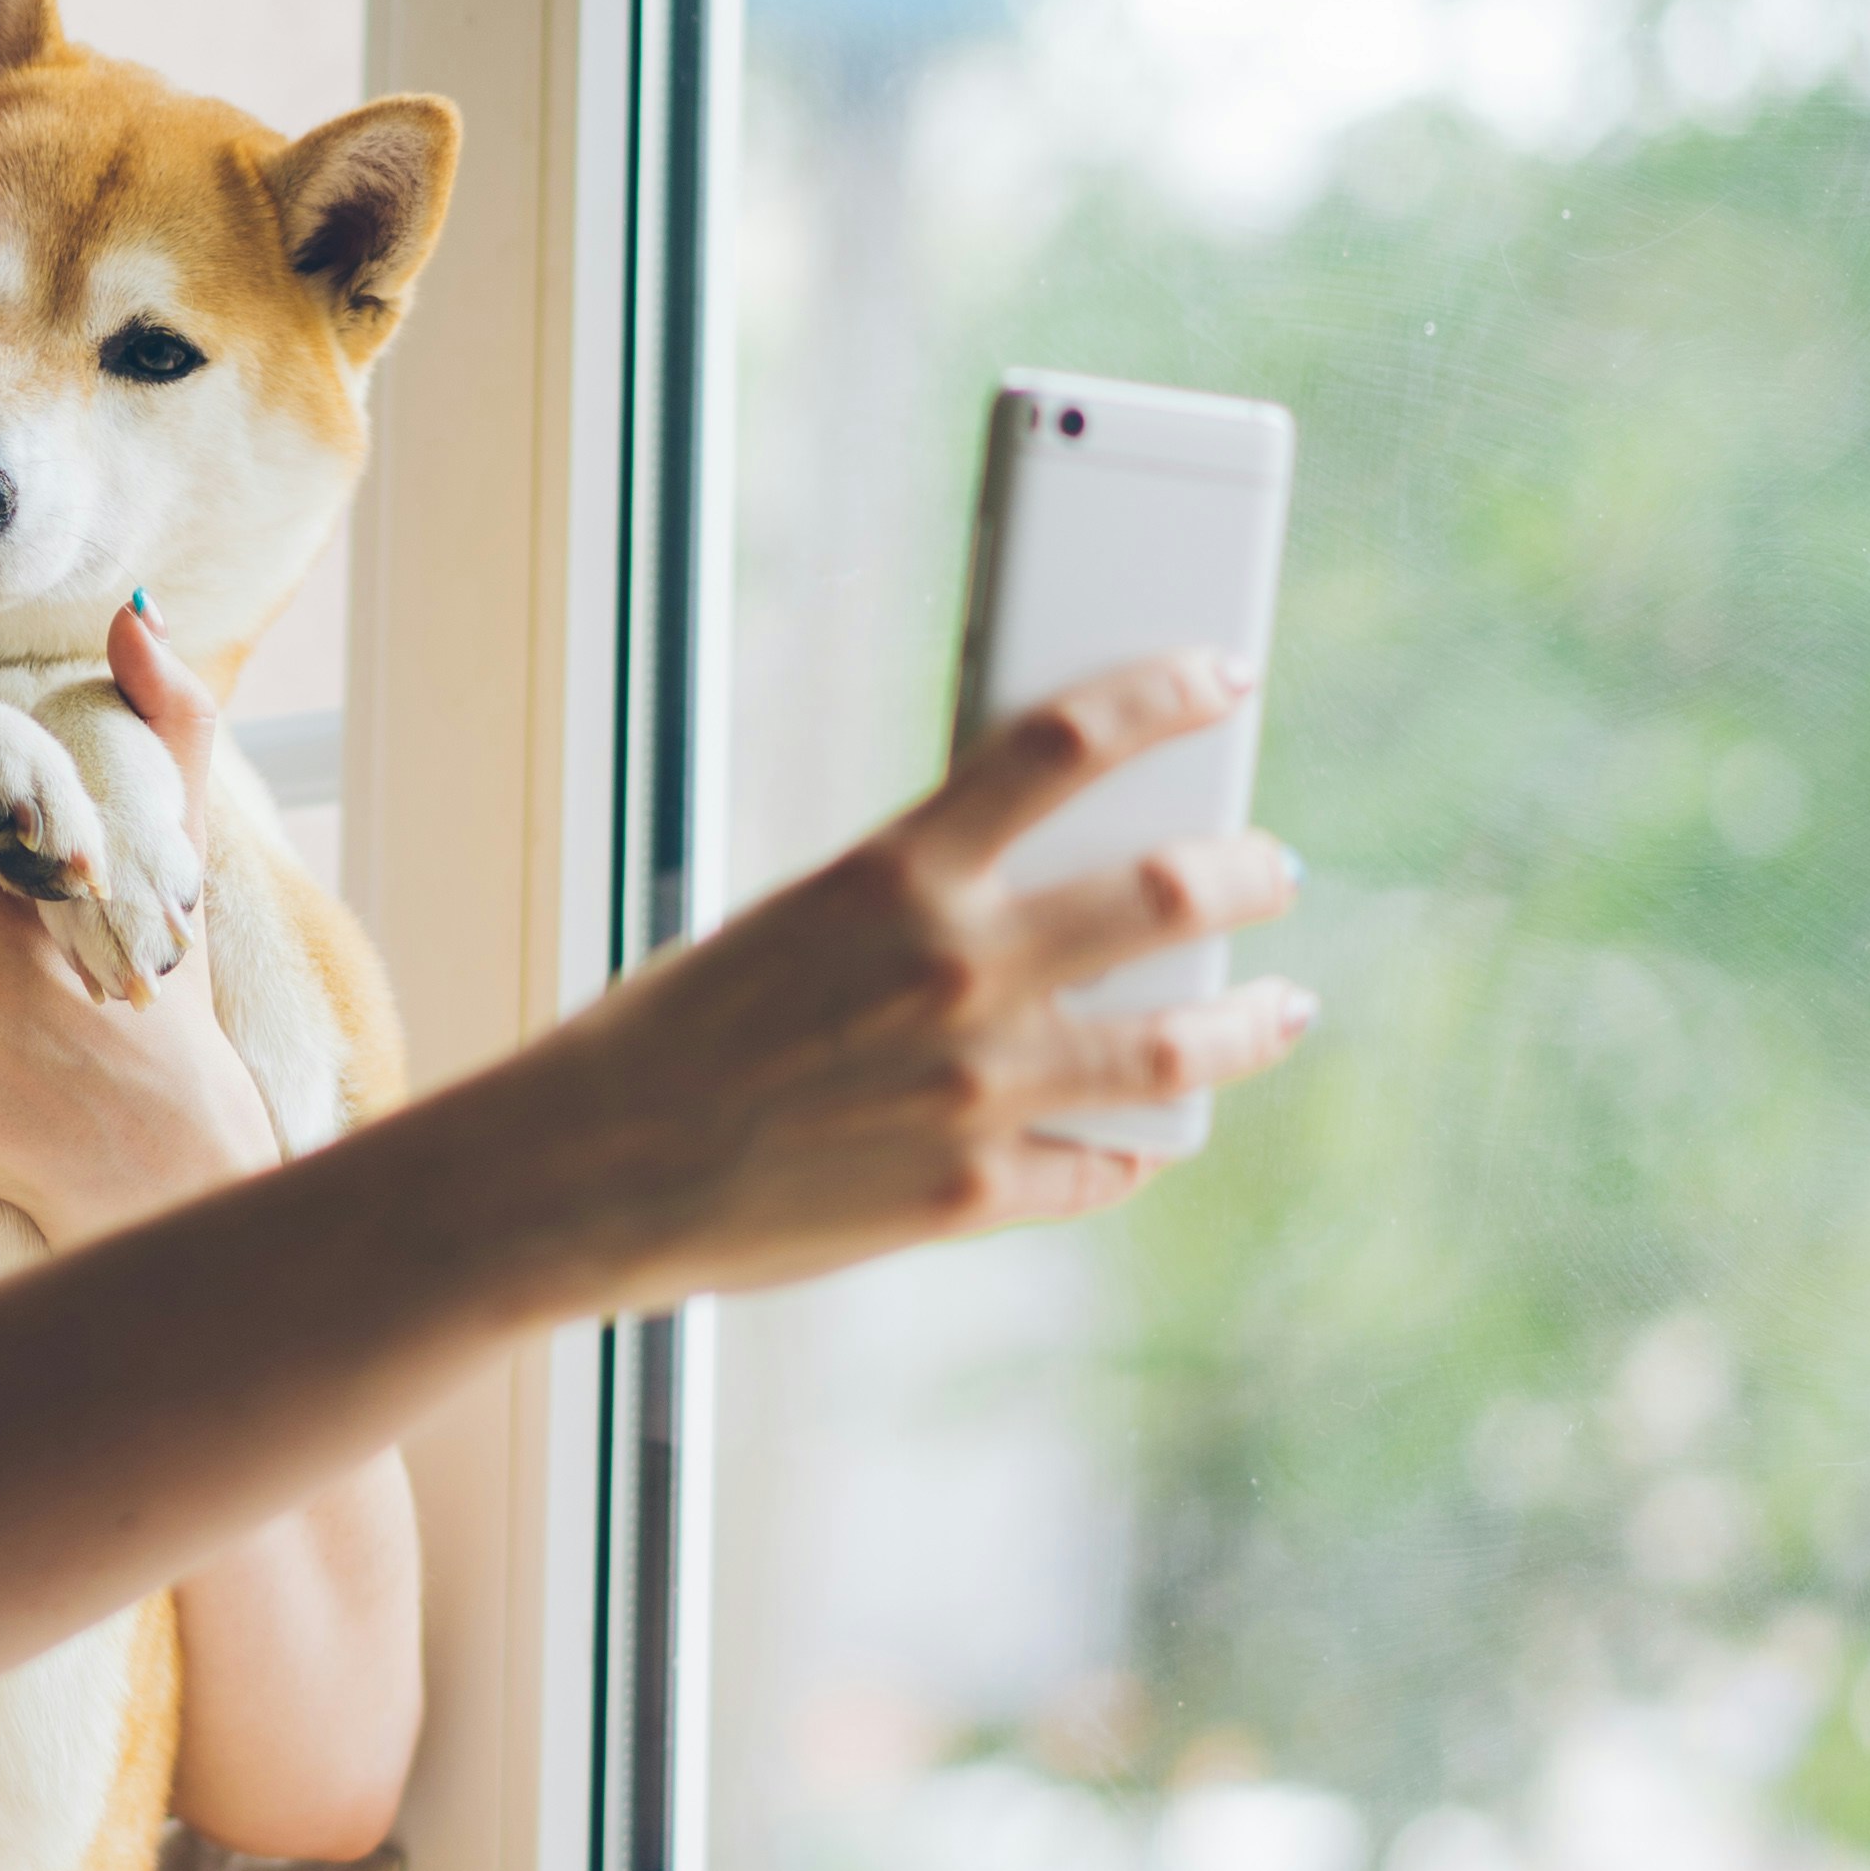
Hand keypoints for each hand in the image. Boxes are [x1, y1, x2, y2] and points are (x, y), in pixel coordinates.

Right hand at [524, 652, 1313, 1310]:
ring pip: (1173, 1046)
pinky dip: (1129, 1150)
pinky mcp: (974, 1192)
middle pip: (1165, 892)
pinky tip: (1146, 1140)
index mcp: (896, 874)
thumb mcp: (795, 921)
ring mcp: (978, 1090)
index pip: (1063, 743)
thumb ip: (917, 905)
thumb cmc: (670, 1036)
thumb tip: (1028, 894)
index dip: (1163, 696)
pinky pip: (1097, 1168)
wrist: (589, 1174)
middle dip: (1245, 871)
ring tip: (1280, 1007)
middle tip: (1271, 867)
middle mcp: (956, 973)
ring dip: (1247, 1020)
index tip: (1222, 678)